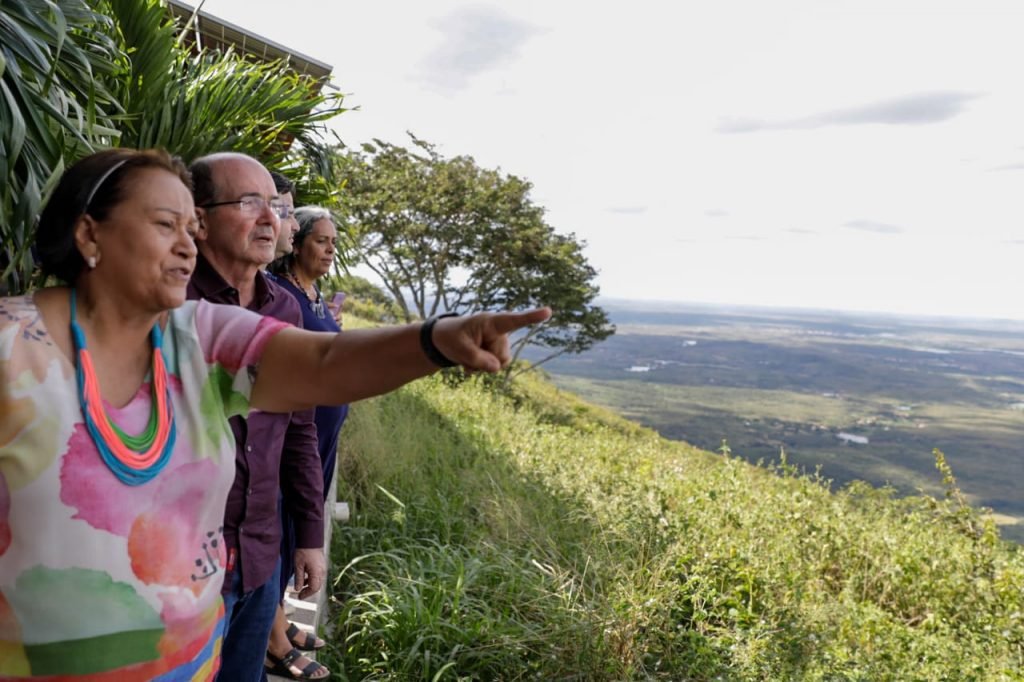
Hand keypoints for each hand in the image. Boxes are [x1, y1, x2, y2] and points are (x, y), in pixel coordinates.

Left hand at [293, 547, 326, 598]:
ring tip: (301, 586)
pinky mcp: (322, 565)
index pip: (314, 588)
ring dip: (310, 585)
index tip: (299, 596)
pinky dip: (312, 579)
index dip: (306, 594)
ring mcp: (323, 568)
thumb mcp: (298, 566)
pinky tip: (305, 578)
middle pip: (317, 586)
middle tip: (300, 594)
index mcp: (316, 573)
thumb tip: (298, 589)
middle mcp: (322, 572)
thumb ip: (299, 578)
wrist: (311, 539)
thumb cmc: (303, 551)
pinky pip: (318, 576)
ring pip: (318, 581)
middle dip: (309, 591)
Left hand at [432, 307, 551, 372]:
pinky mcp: (497, 352)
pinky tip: (470, 362)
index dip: (531, 317)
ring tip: (468, 356)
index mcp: (490, 322)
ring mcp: (499, 343)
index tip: (548, 311)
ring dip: (482, 366)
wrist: (444, 341)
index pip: (513, 321)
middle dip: (485, 360)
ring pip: (500, 364)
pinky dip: (482, 368)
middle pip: (502, 355)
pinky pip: (496, 367)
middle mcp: (499, 332)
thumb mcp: (459, 349)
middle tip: (467, 353)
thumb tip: (498, 368)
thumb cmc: (451, 338)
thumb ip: (478, 358)